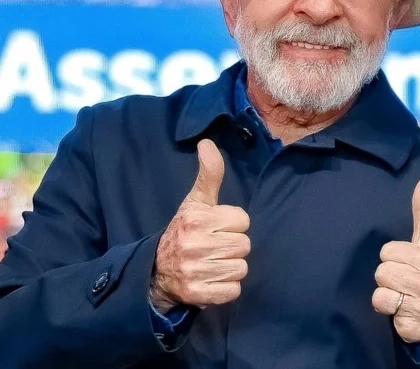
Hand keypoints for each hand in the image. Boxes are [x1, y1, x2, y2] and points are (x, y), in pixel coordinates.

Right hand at [150, 139, 250, 311]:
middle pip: (244, 245)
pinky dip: (226, 288)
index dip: (233, 224)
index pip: (243, 221)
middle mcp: (194, 244)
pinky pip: (233, 291)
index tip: (217, 227)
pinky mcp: (198, 294)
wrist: (157, 271)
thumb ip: (209, 174)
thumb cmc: (186, 230)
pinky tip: (211, 280)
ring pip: (241, 268)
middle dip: (233, 246)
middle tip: (214, 246)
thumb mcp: (196, 201)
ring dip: (230, 267)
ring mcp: (195, 271)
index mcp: (197, 219)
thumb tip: (207, 143)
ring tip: (212, 262)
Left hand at [372, 171, 419, 342]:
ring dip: (389, 294)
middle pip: (382, 270)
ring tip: (405, 295)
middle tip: (407, 281)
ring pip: (381, 290)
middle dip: (391, 276)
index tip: (410, 263)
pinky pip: (384, 308)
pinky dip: (390, 311)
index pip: (389, 251)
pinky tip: (404, 310)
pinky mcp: (414, 325)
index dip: (395, 257)